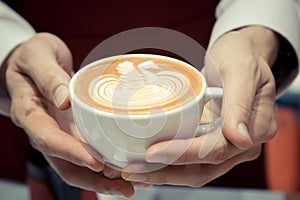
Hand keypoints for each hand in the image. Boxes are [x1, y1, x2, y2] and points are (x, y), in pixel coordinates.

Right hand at [4, 32, 133, 196]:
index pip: (48, 139)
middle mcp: (45, 129)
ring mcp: (59, 132)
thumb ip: (49, 77)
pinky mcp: (71, 131)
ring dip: (102, 179)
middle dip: (93, 179)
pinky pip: (85, 151)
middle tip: (123, 187)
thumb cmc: (32, 56)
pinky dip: (103, 163)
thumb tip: (64, 101)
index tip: (96, 162)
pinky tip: (123, 166)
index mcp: (30, 113)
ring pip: (77, 164)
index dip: (72, 153)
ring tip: (129, 185)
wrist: (31, 61)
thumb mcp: (38, 56)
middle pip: (65, 163)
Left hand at [121, 26, 278, 185]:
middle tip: (133, 170)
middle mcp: (243, 144)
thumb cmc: (242, 57)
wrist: (241, 54)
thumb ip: (240, 103)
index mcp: (257, 127)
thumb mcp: (242, 70)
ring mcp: (227, 145)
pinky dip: (169, 163)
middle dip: (166, 171)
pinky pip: (191, 160)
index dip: (183, 154)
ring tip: (135, 171)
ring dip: (164, 172)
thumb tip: (240, 140)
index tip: (153, 152)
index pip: (217, 149)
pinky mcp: (212, 141)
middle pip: (203, 168)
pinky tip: (148, 163)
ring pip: (195, 170)